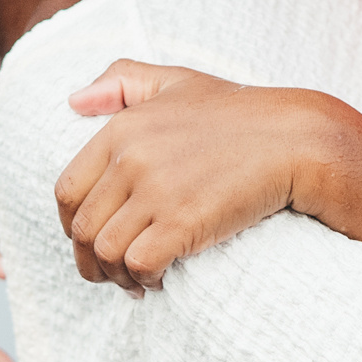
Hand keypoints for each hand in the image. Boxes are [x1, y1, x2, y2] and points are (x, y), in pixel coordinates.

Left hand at [54, 60, 356, 291]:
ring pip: (105, 252)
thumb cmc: (240, 112)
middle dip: (91, 261)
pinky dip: (143, 279)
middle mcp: (131, 160)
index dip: (71, 224)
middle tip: (114, 273)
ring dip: (117, 276)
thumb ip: (122, 80)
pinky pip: (139, 264)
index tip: (93, 240)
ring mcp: (157, 192)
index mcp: (121, 129)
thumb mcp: (177, 81)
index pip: (66, 190)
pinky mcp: (184, 222)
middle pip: (81, 229)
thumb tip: (73, 101)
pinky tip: (159, 280)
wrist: (295, 139)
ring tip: (137, 281)